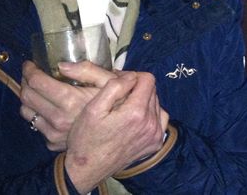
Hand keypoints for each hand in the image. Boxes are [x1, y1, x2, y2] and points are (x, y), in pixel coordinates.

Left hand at [19, 60, 117, 150]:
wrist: (121, 134)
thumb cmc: (117, 103)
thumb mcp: (109, 81)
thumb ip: (88, 70)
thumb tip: (61, 65)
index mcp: (70, 100)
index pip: (37, 82)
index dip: (29, 70)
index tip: (30, 64)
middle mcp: (57, 118)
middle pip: (26, 96)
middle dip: (25, 81)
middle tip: (31, 74)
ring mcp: (53, 133)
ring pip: (26, 112)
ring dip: (28, 98)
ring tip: (37, 91)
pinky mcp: (53, 143)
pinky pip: (36, 126)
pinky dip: (37, 114)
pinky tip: (47, 108)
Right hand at [64, 71, 169, 192]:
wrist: (87, 169)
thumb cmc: (86, 138)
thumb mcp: (93, 108)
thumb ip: (114, 87)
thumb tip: (131, 76)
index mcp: (136, 112)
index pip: (148, 79)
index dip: (133, 76)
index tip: (120, 82)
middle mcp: (151, 123)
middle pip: (152, 91)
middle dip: (137, 88)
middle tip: (119, 95)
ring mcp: (155, 135)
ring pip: (156, 104)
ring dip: (143, 101)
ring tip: (125, 108)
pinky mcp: (155, 143)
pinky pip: (160, 119)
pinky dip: (150, 115)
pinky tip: (136, 119)